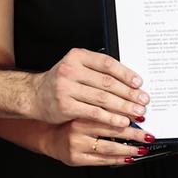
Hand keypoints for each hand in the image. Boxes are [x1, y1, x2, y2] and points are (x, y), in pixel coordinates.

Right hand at [31, 49, 146, 128]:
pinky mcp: (66, 106)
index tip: (139, 83)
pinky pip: (94, 112)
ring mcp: (67, 88)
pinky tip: (121, 121)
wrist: (33, 96)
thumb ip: (97, 71)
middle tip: (143, 100)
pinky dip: (111, 118)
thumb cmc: (60, 83)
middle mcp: (70, 70)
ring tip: (137, 112)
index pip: (107, 63)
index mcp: (77, 57)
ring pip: (103, 98)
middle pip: (107, 82)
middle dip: (129, 93)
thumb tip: (129, 81)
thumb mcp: (75, 68)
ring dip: (123, 106)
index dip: (126, 74)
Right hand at [41, 119, 143, 166]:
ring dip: (129, 150)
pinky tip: (128, 158)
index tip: (142, 118)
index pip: (110, 115)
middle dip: (134, 135)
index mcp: (82, 115)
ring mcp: (77, 147)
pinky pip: (102, 161)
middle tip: (148, 135)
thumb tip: (131, 115)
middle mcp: (78, 131)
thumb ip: (103, 113)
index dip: (128, 117)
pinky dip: (118, 160)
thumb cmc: (71, 122)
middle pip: (112, 132)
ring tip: (142, 149)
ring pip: (109, 149)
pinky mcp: (77, 159)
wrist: (49, 137)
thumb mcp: (85, 112)